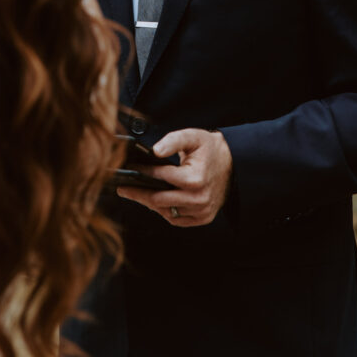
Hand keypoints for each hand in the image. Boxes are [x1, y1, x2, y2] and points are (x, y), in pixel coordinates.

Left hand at [116, 128, 232, 226]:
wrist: (234, 165)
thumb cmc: (210, 149)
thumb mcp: (193, 137)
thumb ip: (173, 140)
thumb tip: (154, 151)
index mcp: (195, 178)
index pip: (161, 177)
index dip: (143, 172)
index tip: (128, 170)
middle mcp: (198, 198)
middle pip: (158, 199)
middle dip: (138, 193)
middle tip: (122, 189)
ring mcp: (201, 211)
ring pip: (165, 211)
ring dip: (149, 203)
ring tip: (136, 194)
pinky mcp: (202, 218)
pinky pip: (176, 219)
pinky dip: (164, 211)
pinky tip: (154, 201)